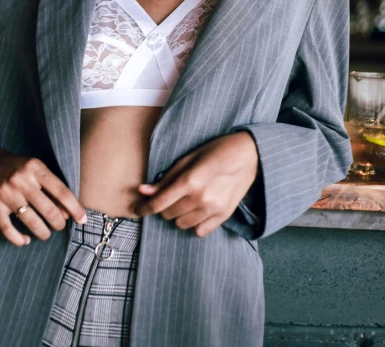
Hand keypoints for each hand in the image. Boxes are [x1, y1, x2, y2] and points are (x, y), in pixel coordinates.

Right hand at [0, 141, 87, 246]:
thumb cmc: (13, 165)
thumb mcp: (33, 168)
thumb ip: (49, 186)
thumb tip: (66, 212)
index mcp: (35, 168)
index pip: (61, 192)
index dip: (75, 208)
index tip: (82, 220)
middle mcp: (21, 180)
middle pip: (49, 210)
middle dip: (58, 224)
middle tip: (60, 226)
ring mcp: (6, 194)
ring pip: (32, 222)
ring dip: (43, 233)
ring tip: (45, 233)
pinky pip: (8, 230)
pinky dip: (19, 239)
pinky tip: (25, 240)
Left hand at [134, 132, 258, 236]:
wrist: (248, 155)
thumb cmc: (215, 151)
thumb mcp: (188, 159)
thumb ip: (166, 178)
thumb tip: (143, 191)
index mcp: (189, 181)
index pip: (159, 203)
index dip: (144, 208)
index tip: (136, 209)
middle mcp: (200, 198)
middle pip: (168, 214)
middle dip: (163, 206)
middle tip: (168, 195)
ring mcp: (213, 209)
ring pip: (181, 224)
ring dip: (177, 215)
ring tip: (184, 201)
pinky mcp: (223, 216)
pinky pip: (199, 231)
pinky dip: (193, 224)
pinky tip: (196, 211)